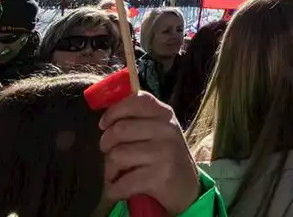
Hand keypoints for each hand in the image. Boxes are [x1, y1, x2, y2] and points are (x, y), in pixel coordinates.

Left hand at [98, 92, 200, 213]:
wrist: (187, 190)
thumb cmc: (164, 158)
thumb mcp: (158, 131)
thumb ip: (137, 119)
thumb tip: (105, 117)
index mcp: (165, 114)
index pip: (135, 101)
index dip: (114, 111)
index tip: (104, 125)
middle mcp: (167, 129)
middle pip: (119, 129)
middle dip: (106, 145)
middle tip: (110, 155)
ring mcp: (165, 152)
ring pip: (117, 155)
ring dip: (110, 171)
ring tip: (116, 175)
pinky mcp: (161, 176)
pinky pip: (123, 182)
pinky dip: (115, 190)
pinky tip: (118, 191)